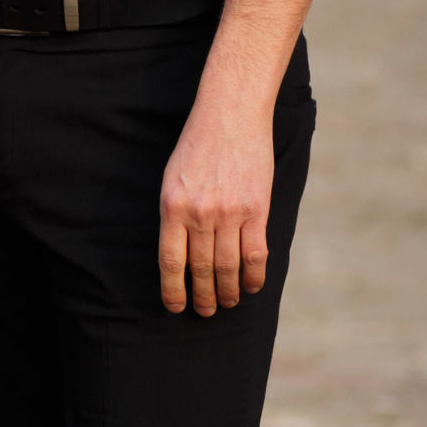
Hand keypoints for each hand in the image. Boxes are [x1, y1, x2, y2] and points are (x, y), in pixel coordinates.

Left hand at [157, 98, 272, 315]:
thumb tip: (179, 252)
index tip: (175, 307)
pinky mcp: (256, 209)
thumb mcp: (172, 178)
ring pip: (227, 266)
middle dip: (202, 296)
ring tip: (227, 304)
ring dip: (227, 292)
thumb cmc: (197, 146)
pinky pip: (255, 253)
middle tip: (205, 311)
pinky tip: (251, 287)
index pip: (170, 261)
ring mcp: (229, 213)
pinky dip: (253, 276)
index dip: (173, 289)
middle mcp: (199, 214)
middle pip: (200, 269)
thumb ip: (175, 215)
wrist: (230, 115)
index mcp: (172, 207)